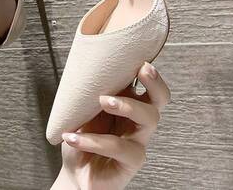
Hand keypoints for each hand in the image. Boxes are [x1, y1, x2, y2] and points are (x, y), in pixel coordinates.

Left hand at [51, 62, 170, 189]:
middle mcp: (138, 122)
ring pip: (148, 119)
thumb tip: (92, 66)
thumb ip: (94, 91)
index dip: (152, 75)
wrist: (76, 172)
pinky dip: (92, 140)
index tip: (142, 61)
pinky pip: (118, 147)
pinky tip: (72, 137)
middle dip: (154, 83)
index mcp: (131, 105)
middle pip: (160, 101)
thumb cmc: (84, 136)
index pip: (150, 86)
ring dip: (126, 105)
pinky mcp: (131, 162)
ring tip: (101, 101)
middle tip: (141, 71)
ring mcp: (137, 141)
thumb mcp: (87, 108)